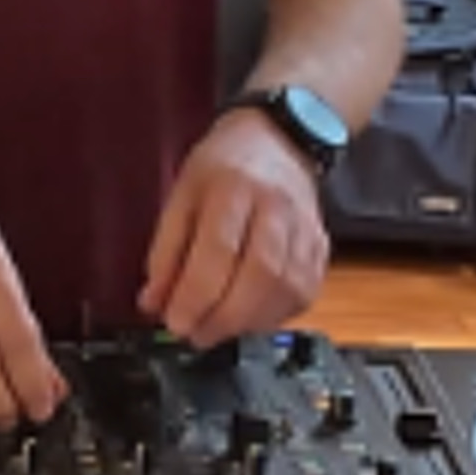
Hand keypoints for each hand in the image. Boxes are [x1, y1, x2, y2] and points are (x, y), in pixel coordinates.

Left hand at [139, 111, 330, 348]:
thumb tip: (154, 302)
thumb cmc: (224, 166)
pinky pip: (305, 294)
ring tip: (217, 329)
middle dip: (224, 317)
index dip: (196, 294)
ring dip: (249, 322)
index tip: (174, 321)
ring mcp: (305, 228)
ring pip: (288, 289)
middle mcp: (277, 207)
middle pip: (261, 275)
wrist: (277, 140)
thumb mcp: (181, 193)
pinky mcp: (321, 247)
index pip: (219, 249)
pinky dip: (275, 316)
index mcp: (234, 187)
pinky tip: (249, 318)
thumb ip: (166, 250)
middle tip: (195, 334)